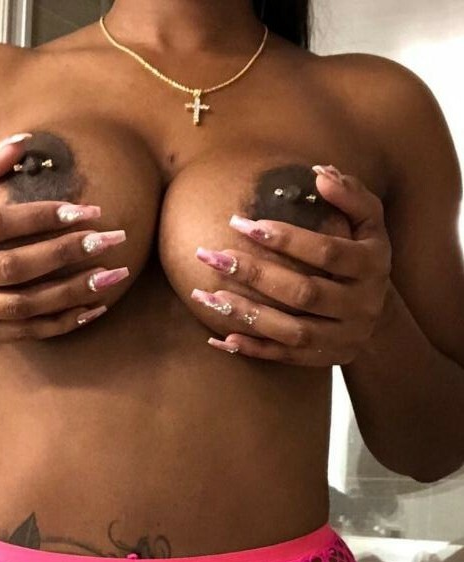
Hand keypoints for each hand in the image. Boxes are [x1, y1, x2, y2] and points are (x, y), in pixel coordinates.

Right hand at [0, 134, 128, 341]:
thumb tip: (21, 142)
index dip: (42, 216)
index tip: (87, 211)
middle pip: (14, 266)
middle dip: (65, 253)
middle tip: (109, 240)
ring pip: (25, 305)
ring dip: (73, 291)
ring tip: (113, 275)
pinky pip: (31, 332)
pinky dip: (66, 321)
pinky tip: (97, 306)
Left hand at [192, 165, 392, 365]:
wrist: (380, 319)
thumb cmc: (363, 256)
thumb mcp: (369, 223)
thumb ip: (350, 195)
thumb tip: (319, 174)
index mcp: (372, 266)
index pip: (327, 252)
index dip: (287, 239)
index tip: (244, 225)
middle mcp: (361, 305)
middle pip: (304, 293)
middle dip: (256, 274)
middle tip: (214, 255)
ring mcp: (343, 338)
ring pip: (292, 331)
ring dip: (248, 314)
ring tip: (207, 296)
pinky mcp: (324, 360)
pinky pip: (284, 358)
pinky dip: (252, 350)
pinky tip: (221, 340)